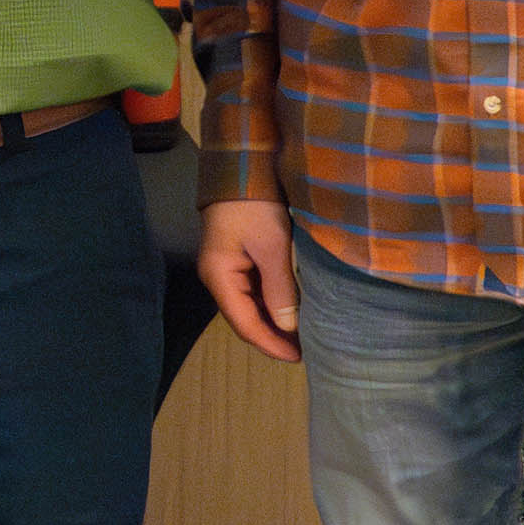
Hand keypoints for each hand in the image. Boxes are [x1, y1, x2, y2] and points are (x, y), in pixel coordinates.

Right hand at [199, 198, 302, 362]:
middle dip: (272, 337)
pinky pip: (253, 291)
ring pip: (249, 306)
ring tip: (302, 336)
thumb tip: (289, 327)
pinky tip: (290, 310)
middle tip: (305, 351)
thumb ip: (280, 290)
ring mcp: (225, 268)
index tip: (299, 358)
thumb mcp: (272, 247)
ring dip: (272, 322)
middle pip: (244, 318)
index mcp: (218, 277)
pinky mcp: (236, 258)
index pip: (244, 324)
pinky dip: (271, 305)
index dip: (271, 344)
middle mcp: (217, 277)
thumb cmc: (255, 206)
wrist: (241, 166)